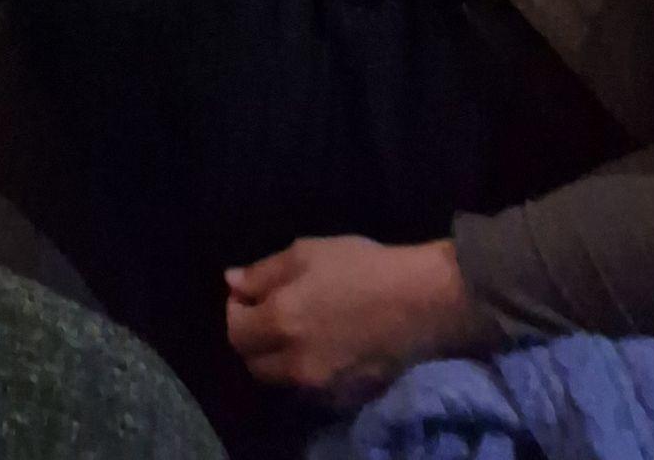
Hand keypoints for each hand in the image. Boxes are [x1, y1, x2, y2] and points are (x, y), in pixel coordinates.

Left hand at [226, 238, 480, 400]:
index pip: (236, 333)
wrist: (421, 303)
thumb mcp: (305, 253)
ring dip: (277, 359)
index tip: (248, 296)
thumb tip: (232, 282)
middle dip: (253, 339)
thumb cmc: (361, 267)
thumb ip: (262, 272)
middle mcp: (296, 364)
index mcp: (281, 323)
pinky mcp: (348, 399)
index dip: (236, 312)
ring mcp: (323, 387)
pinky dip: (305, 375)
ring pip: (281, 382)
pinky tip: (322, 350)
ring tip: (296, 332)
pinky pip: (311, 393)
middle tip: (269, 314)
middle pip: (254, 364)